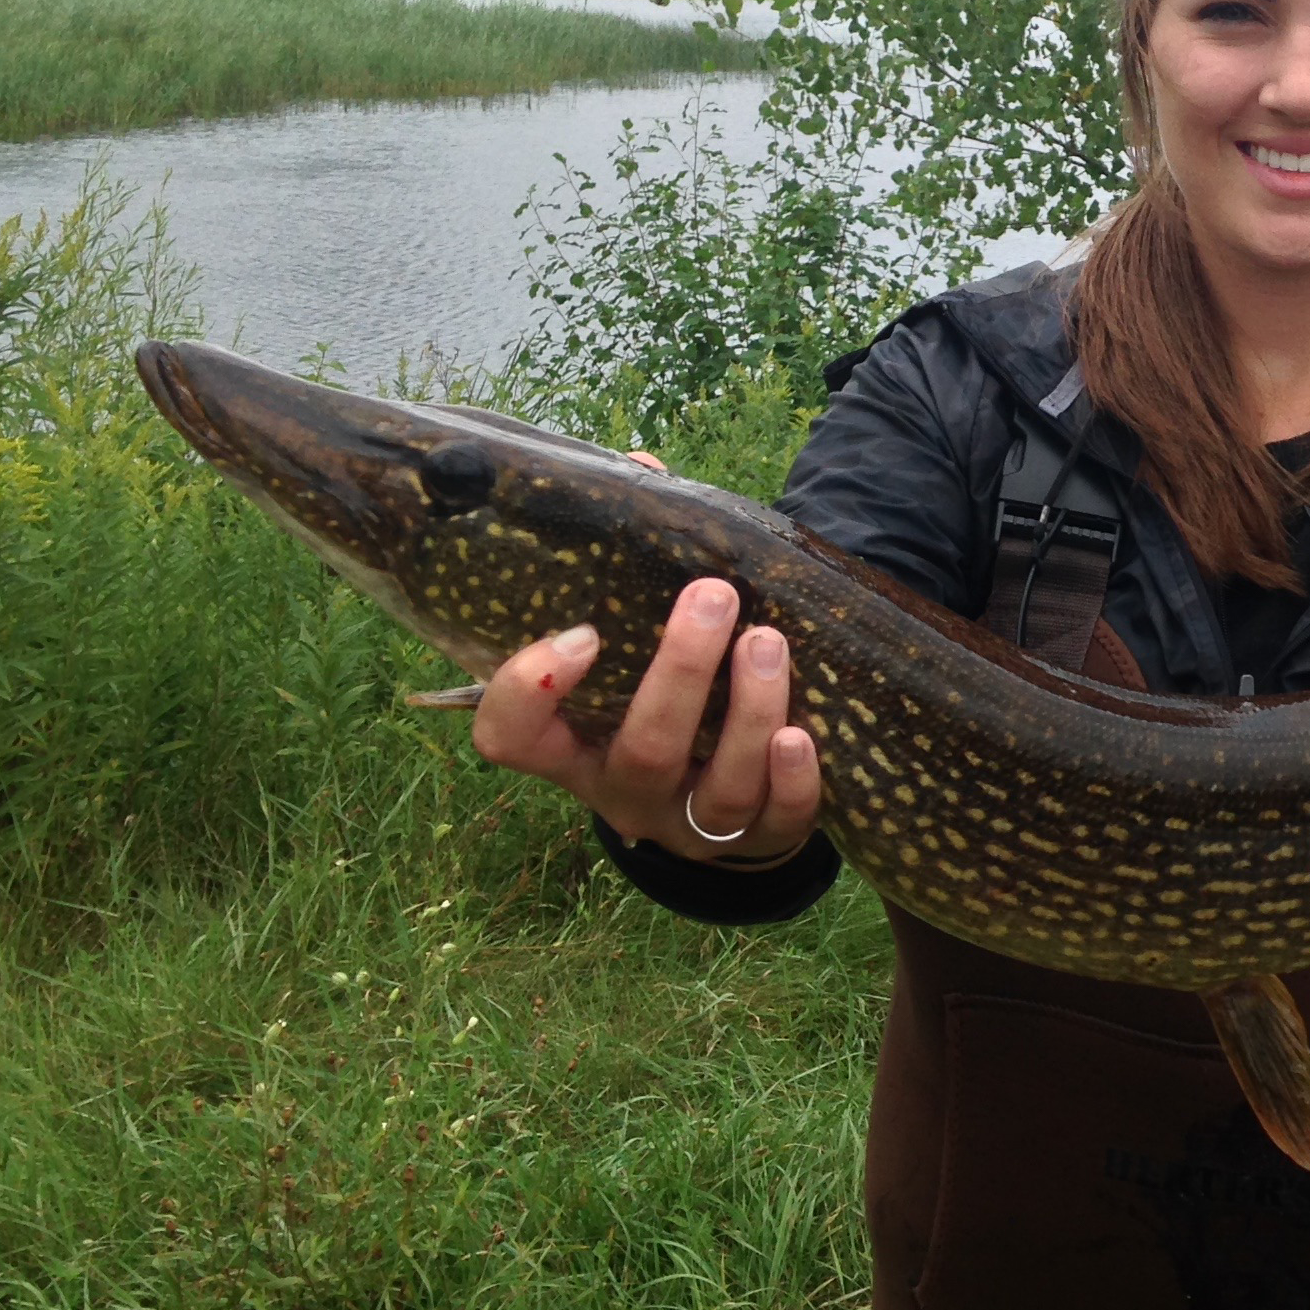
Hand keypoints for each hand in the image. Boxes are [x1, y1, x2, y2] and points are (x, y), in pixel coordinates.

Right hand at [471, 568, 822, 866]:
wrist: (724, 782)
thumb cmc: (668, 687)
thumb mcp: (635, 641)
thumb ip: (634, 562)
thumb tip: (644, 468)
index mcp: (572, 745)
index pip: (509, 737)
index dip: (528, 691)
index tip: (582, 631)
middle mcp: (625, 791)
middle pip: (642, 752)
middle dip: (681, 672)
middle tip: (713, 595)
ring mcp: (692, 823)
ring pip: (719, 788)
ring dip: (750, 711)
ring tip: (767, 641)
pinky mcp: (761, 841)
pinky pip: (777, 823)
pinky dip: (793, 781)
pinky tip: (800, 735)